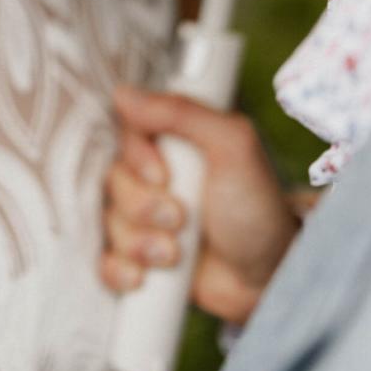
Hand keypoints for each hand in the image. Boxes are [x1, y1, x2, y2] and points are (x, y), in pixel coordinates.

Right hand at [101, 85, 300, 324]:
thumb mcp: (233, 146)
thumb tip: (123, 93)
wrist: (267, 277)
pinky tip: (144, 276)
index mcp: (173, 140)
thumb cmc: (257, 206)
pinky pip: (103, 259)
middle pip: (113, 179)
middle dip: (144, 206)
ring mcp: (144, 216)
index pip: (126, 132)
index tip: (163, 176)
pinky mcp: (138, 256)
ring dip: (141, 242)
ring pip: (110, 220)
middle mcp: (152, 173)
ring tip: (176, 253)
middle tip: (182, 218)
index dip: (137, 157)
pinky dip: (119, 269)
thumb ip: (182, 112)